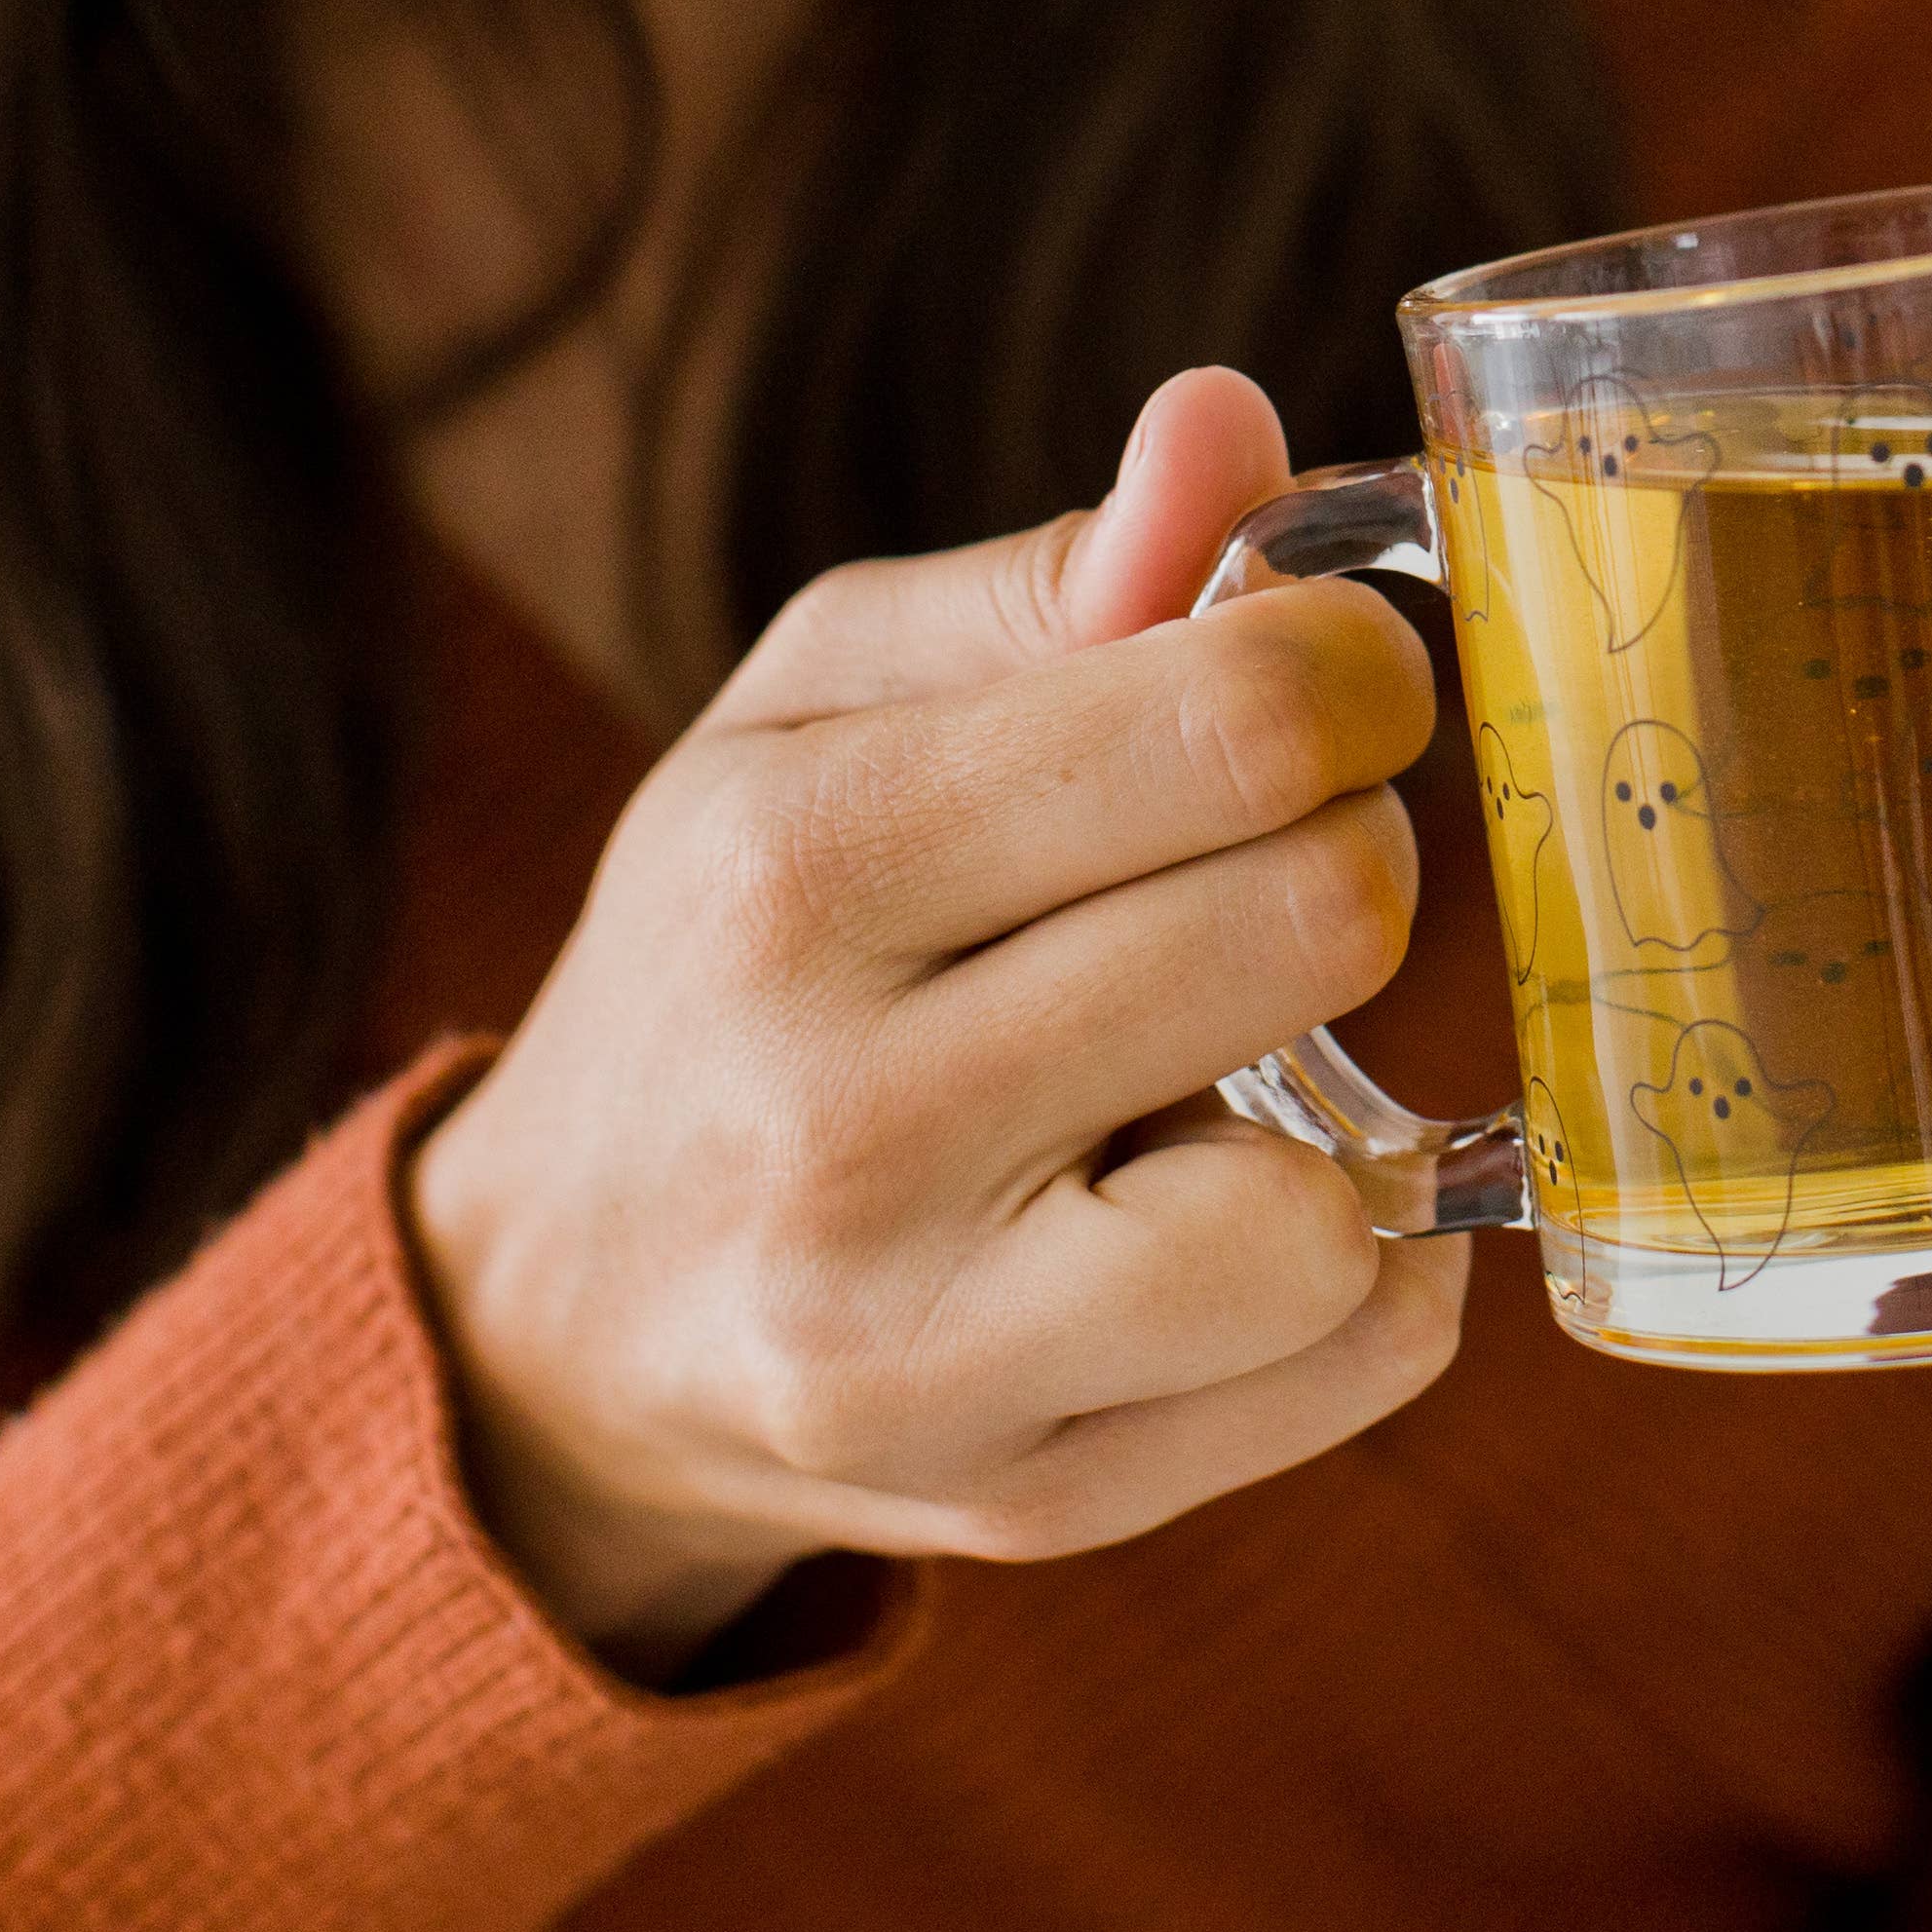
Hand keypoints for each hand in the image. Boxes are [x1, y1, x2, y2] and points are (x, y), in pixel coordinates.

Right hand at [408, 368, 1461, 1675]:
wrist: (557, 1314)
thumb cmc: (744, 944)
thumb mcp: (828, 705)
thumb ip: (1060, 569)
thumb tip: (1231, 429)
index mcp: (787, 866)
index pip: (1230, 719)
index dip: (1352, 672)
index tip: (1327, 688)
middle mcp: (834, 1120)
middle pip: (1318, 918)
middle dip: (1349, 857)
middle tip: (1268, 870)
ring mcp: (923, 1346)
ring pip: (1337, 1200)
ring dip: (1354, 1099)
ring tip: (1241, 1059)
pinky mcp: (1023, 1502)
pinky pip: (1356, 1362)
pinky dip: (1374, 1268)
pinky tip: (1254, 1199)